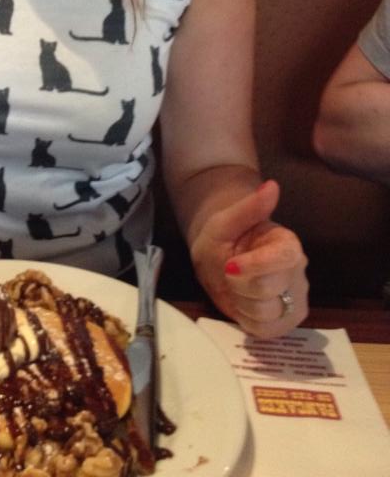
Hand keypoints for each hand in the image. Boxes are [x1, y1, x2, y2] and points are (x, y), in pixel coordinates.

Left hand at [190, 179, 308, 337]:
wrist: (219, 256)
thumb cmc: (223, 235)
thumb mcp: (226, 221)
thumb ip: (250, 207)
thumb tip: (271, 185)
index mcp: (288, 244)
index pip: (284, 260)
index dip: (253, 267)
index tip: (230, 264)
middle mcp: (298, 272)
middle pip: (270, 290)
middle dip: (239, 284)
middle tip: (230, 272)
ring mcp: (296, 299)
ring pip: (267, 314)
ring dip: (241, 303)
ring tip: (238, 288)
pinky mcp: (288, 321)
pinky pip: (267, 332)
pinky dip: (248, 321)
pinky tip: (244, 304)